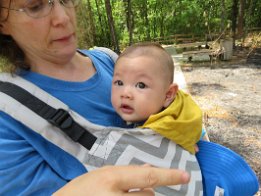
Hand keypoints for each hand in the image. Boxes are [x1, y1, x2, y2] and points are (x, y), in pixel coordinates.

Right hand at [54, 165, 189, 195]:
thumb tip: (148, 169)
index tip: (185, 176)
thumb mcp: (101, 175)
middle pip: (149, 195)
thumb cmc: (79, 190)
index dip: (168, 176)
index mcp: (111, 179)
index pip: (147, 177)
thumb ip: (126, 174)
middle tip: (130, 193)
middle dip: (146, 193)